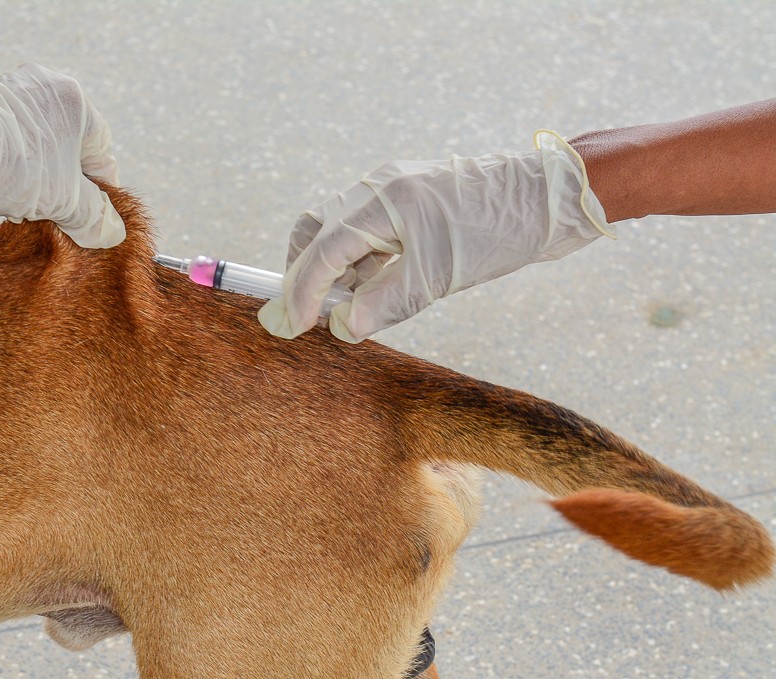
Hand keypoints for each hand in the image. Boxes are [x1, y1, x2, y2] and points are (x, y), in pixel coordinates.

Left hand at [0, 63, 124, 248]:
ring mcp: (9, 90)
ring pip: (35, 143)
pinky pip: (6, 137)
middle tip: (52, 215)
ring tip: (21, 205)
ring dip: (33, 175)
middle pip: (66, 148)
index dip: (98, 192)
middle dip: (62, 184)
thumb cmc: (12, 166)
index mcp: (77, 104)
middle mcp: (46, 87)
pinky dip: (6, 163)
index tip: (89, 217)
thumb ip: (92, 215)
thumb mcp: (63, 201)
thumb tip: (111, 231)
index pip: (101, 154)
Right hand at [258, 132, 614, 341]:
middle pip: (317, 230)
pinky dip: (358, 262)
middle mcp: (380, 187)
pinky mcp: (408, 199)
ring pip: (338, 230)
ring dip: (334, 270)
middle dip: (306, 274)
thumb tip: (343, 327)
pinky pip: (365, 231)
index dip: (302, 290)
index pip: (324, 247)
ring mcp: (392, 188)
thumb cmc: (498, 232)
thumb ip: (384, 302)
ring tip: (348, 307)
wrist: (549, 199)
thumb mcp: (439, 276)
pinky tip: (371, 288)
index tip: (293, 325)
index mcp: (385, 199)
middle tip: (309, 315)